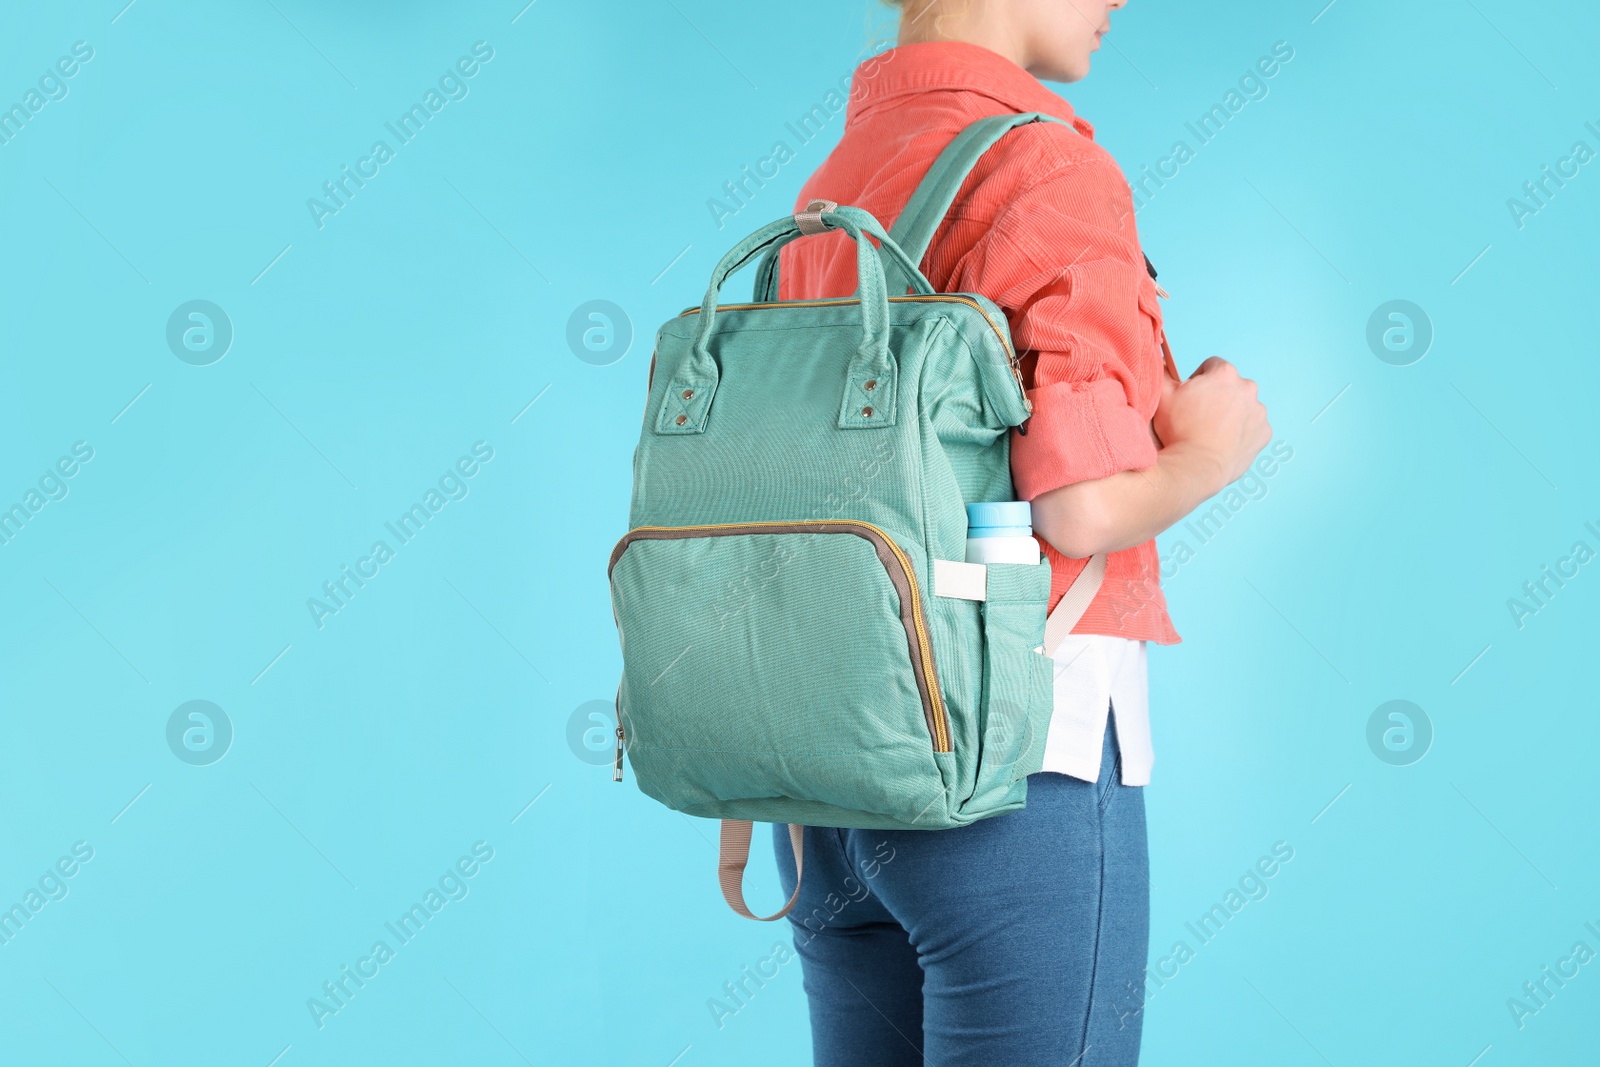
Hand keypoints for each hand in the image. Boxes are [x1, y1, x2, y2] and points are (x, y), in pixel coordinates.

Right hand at [1152, 357, 1271, 492]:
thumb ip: (1163, 372)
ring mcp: (1258, 411)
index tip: (1190, 396)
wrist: (1197, 467)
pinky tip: (1224, 442)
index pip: (1211, 366)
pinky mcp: (1264, 432)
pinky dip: (1241, 432)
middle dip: (1216, 396)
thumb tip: (1162, 361)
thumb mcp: (1162, 395)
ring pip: (1242, 406)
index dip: (1198, 379)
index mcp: (1225, 374)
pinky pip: (1252, 427)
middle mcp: (1247, 388)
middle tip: (1199, 416)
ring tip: (1211, 431)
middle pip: (1229, 385)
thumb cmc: (1179, 430)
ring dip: (1230, 413)